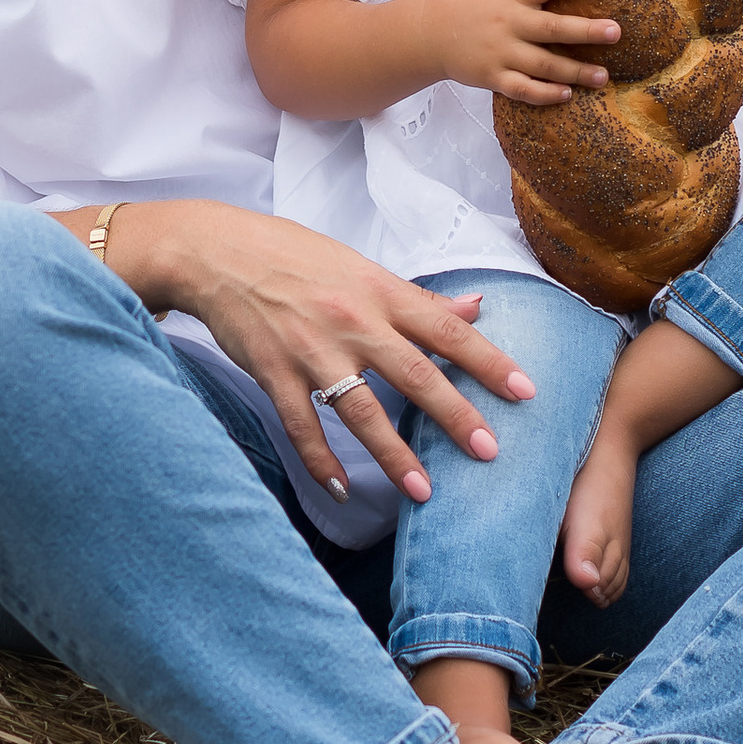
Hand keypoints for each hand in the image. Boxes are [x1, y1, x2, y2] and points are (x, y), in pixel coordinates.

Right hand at [123, 199, 535, 505]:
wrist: (218, 252)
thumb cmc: (293, 256)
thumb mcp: (361, 266)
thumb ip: (418, 298)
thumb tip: (477, 307)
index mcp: (379, 290)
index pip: (445, 328)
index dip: (488, 360)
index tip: (524, 391)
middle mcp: (351, 320)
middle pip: (414, 373)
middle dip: (454, 415)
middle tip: (489, 451)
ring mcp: (311, 349)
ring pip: (360, 410)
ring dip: (393, 454)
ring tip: (423, 491)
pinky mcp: (274, 372)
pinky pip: (303, 426)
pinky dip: (321, 461)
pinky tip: (341, 491)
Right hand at [422, 0, 620, 105]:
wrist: (428, 31)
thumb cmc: (470, 0)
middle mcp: (507, 22)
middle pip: (552, 28)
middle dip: (586, 31)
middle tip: (615, 33)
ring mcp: (499, 52)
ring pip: (544, 65)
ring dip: (576, 71)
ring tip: (603, 77)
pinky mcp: (492, 76)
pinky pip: (523, 89)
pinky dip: (545, 94)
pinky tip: (567, 93)